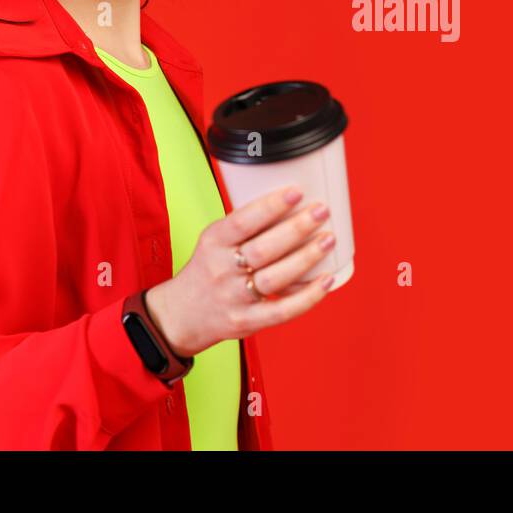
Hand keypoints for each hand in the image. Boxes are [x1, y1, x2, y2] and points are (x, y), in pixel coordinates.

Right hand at [144, 186, 336, 357]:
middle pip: (263, 249)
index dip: (270, 206)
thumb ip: (246, 224)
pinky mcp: (247, 321)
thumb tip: (293, 199)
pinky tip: (327, 280)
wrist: (183, 314)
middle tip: (321, 211)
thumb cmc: (209, 269)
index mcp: (213, 243)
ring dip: (306, 257)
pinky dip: (308, 296)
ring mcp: (235, 298)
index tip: (296, 192)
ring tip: (329, 239)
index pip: (242, 222)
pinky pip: (282, 311)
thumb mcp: (214, 240)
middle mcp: (222, 270)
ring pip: (275, 278)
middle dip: (296, 228)